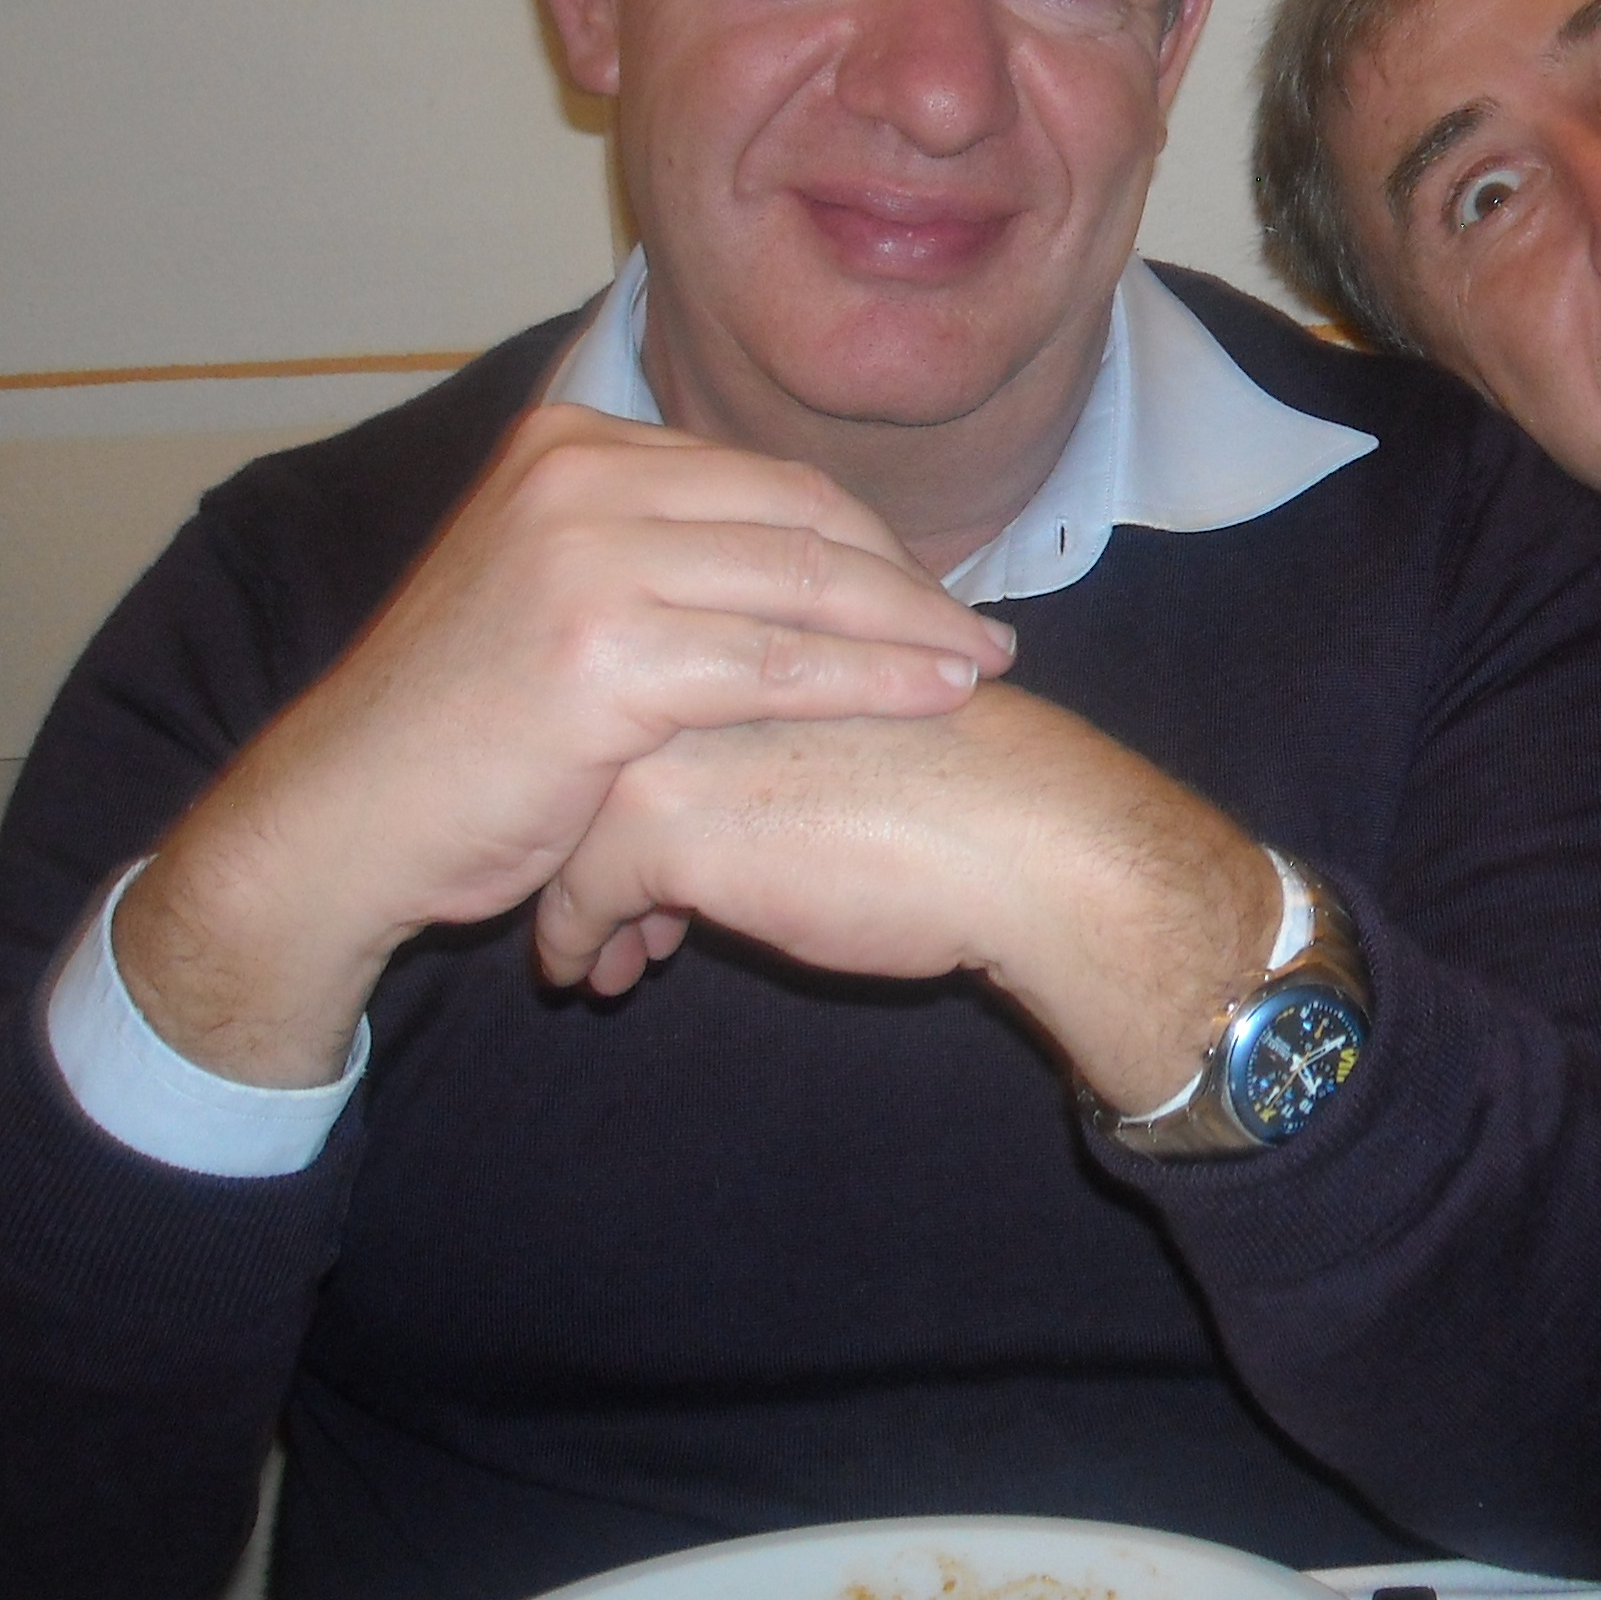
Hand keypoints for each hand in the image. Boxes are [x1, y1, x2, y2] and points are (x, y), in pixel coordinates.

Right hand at [122, 406, 1017, 1082]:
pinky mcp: (604, 651)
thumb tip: (783, 552)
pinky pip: (780, 662)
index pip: (764, 479)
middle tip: (980, 636)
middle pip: (799, 515)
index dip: (865, 539)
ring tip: (980, 670)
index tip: (933, 593)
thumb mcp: (546, 594)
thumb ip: (648, 554)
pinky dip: (873, 680)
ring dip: (912, 630)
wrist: (339, 821)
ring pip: (804, 584)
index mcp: (568, 446)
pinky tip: (933, 702)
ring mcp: (586, 556)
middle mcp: (576, 476)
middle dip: (904, 581)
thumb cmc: (456, 732)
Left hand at [535, 686, 1279, 1114]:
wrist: (1030, 842)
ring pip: (573, 815)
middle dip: (585, 832)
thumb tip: (748, 788)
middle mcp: (699, 660)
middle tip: (597, 900)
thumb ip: (797, 727)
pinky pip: (576, 894)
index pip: (649, 676)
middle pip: (596, 743)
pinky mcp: (663, 821)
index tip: (620, 838)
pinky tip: (593, 975)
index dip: (628, 767)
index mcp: (760, 624)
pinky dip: (577, 940)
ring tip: (597, 950)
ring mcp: (670, 734)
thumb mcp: (873, 724)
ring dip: (571, 890)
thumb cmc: (981, 792)